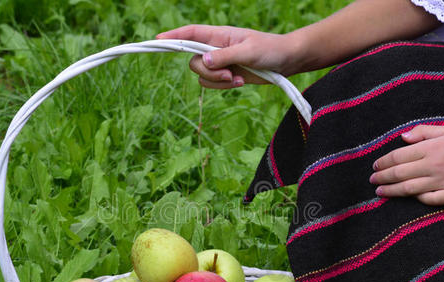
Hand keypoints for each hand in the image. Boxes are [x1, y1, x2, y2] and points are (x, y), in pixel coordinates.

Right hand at [156, 25, 300, 88]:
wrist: (286, 61)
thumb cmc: (270, 49)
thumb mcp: (249, 51)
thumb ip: (225, 56)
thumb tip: (203, 60)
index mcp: (219, 35)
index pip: (190, 33)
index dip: (173, 36)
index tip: (157, 40)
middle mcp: (216, 48)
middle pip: (193, 61)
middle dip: (208, 72)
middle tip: (228, 75)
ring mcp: (220, 62)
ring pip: (202, 76)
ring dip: (218, 82)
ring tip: (237, 78)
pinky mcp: (226, 75)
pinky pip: (213, 85)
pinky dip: (223, 87)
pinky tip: (240, 82)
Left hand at [369, 125, 443, 204]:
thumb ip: (422, 132)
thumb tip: (402, 137)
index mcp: (430, 149)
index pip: (398, 157)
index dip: (383, 162)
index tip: (375, 166)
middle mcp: (432, 166)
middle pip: (399, 174)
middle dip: (382, 178)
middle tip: (372, 181)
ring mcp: (441, 182)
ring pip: (409, 189)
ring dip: (391, 191)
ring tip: (380, 192)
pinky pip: (429, 199)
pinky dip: (417, 198)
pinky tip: (408, 197)